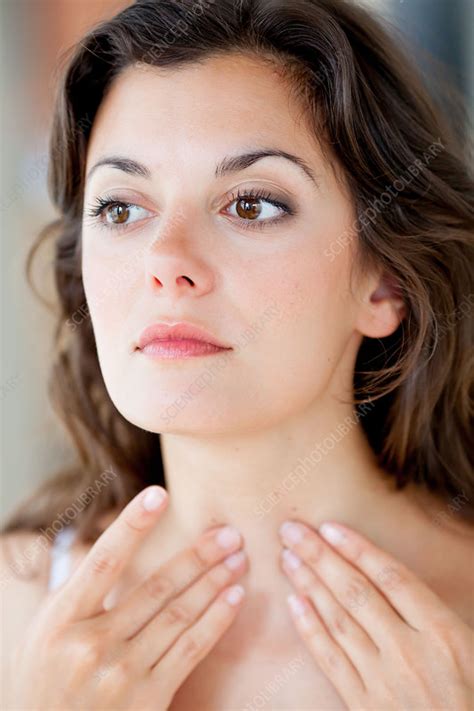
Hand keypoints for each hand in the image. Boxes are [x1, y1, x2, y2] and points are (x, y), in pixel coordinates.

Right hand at [11, 486, 246, 710]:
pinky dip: (216, 620)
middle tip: (228, 532)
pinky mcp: (148, 701)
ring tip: (238, 558)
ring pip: (179, 615)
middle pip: (156, 587)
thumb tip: (123, 540)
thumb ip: (81, 592)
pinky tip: (233, 597)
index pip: (105, 560)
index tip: (159, 494)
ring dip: (214, 582)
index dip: (134, 525)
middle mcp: (92, 645)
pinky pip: (190, 650)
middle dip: (198, 555)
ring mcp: (122, 675)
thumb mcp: (46, 632)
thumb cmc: (45, 681)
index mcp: (62, 620)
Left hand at [278, 519, 472, 709]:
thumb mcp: (471, 648)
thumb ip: (433, 613)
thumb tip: (393, 579)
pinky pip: (330, 660)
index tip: (330, 527)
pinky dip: (309, 629)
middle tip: (291, 530)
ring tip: (288, 557)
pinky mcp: (364, 706)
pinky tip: (294, 603)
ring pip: (338, 620)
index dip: (358, 549)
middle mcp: (410, 652)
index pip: (392, 578)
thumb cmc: (471, 696)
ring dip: (309, 584)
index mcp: (443, 633)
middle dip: (320, 556)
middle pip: (356, 592)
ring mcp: (384, 681)